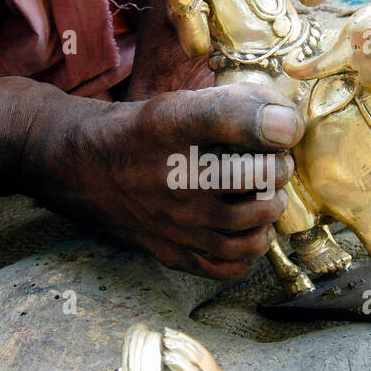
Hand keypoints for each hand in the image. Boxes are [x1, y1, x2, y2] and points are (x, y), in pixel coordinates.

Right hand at [17, 81, 302, 281]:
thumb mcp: (178, 105)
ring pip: (252, 229)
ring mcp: (174, 223)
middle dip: (279, 170)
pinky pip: (227, 266)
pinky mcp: (171, 252)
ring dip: (269, 212)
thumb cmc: (140, 134)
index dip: (274, 121)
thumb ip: (236, 105)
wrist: (80, 168)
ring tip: (262, 198)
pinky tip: (243, 231)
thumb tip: (290, 124)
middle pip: (258, 179)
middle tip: (273, 163)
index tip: (284, 127)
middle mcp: (173, 177)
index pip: (233, 118)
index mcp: (173, 126)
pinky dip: (247, 252)